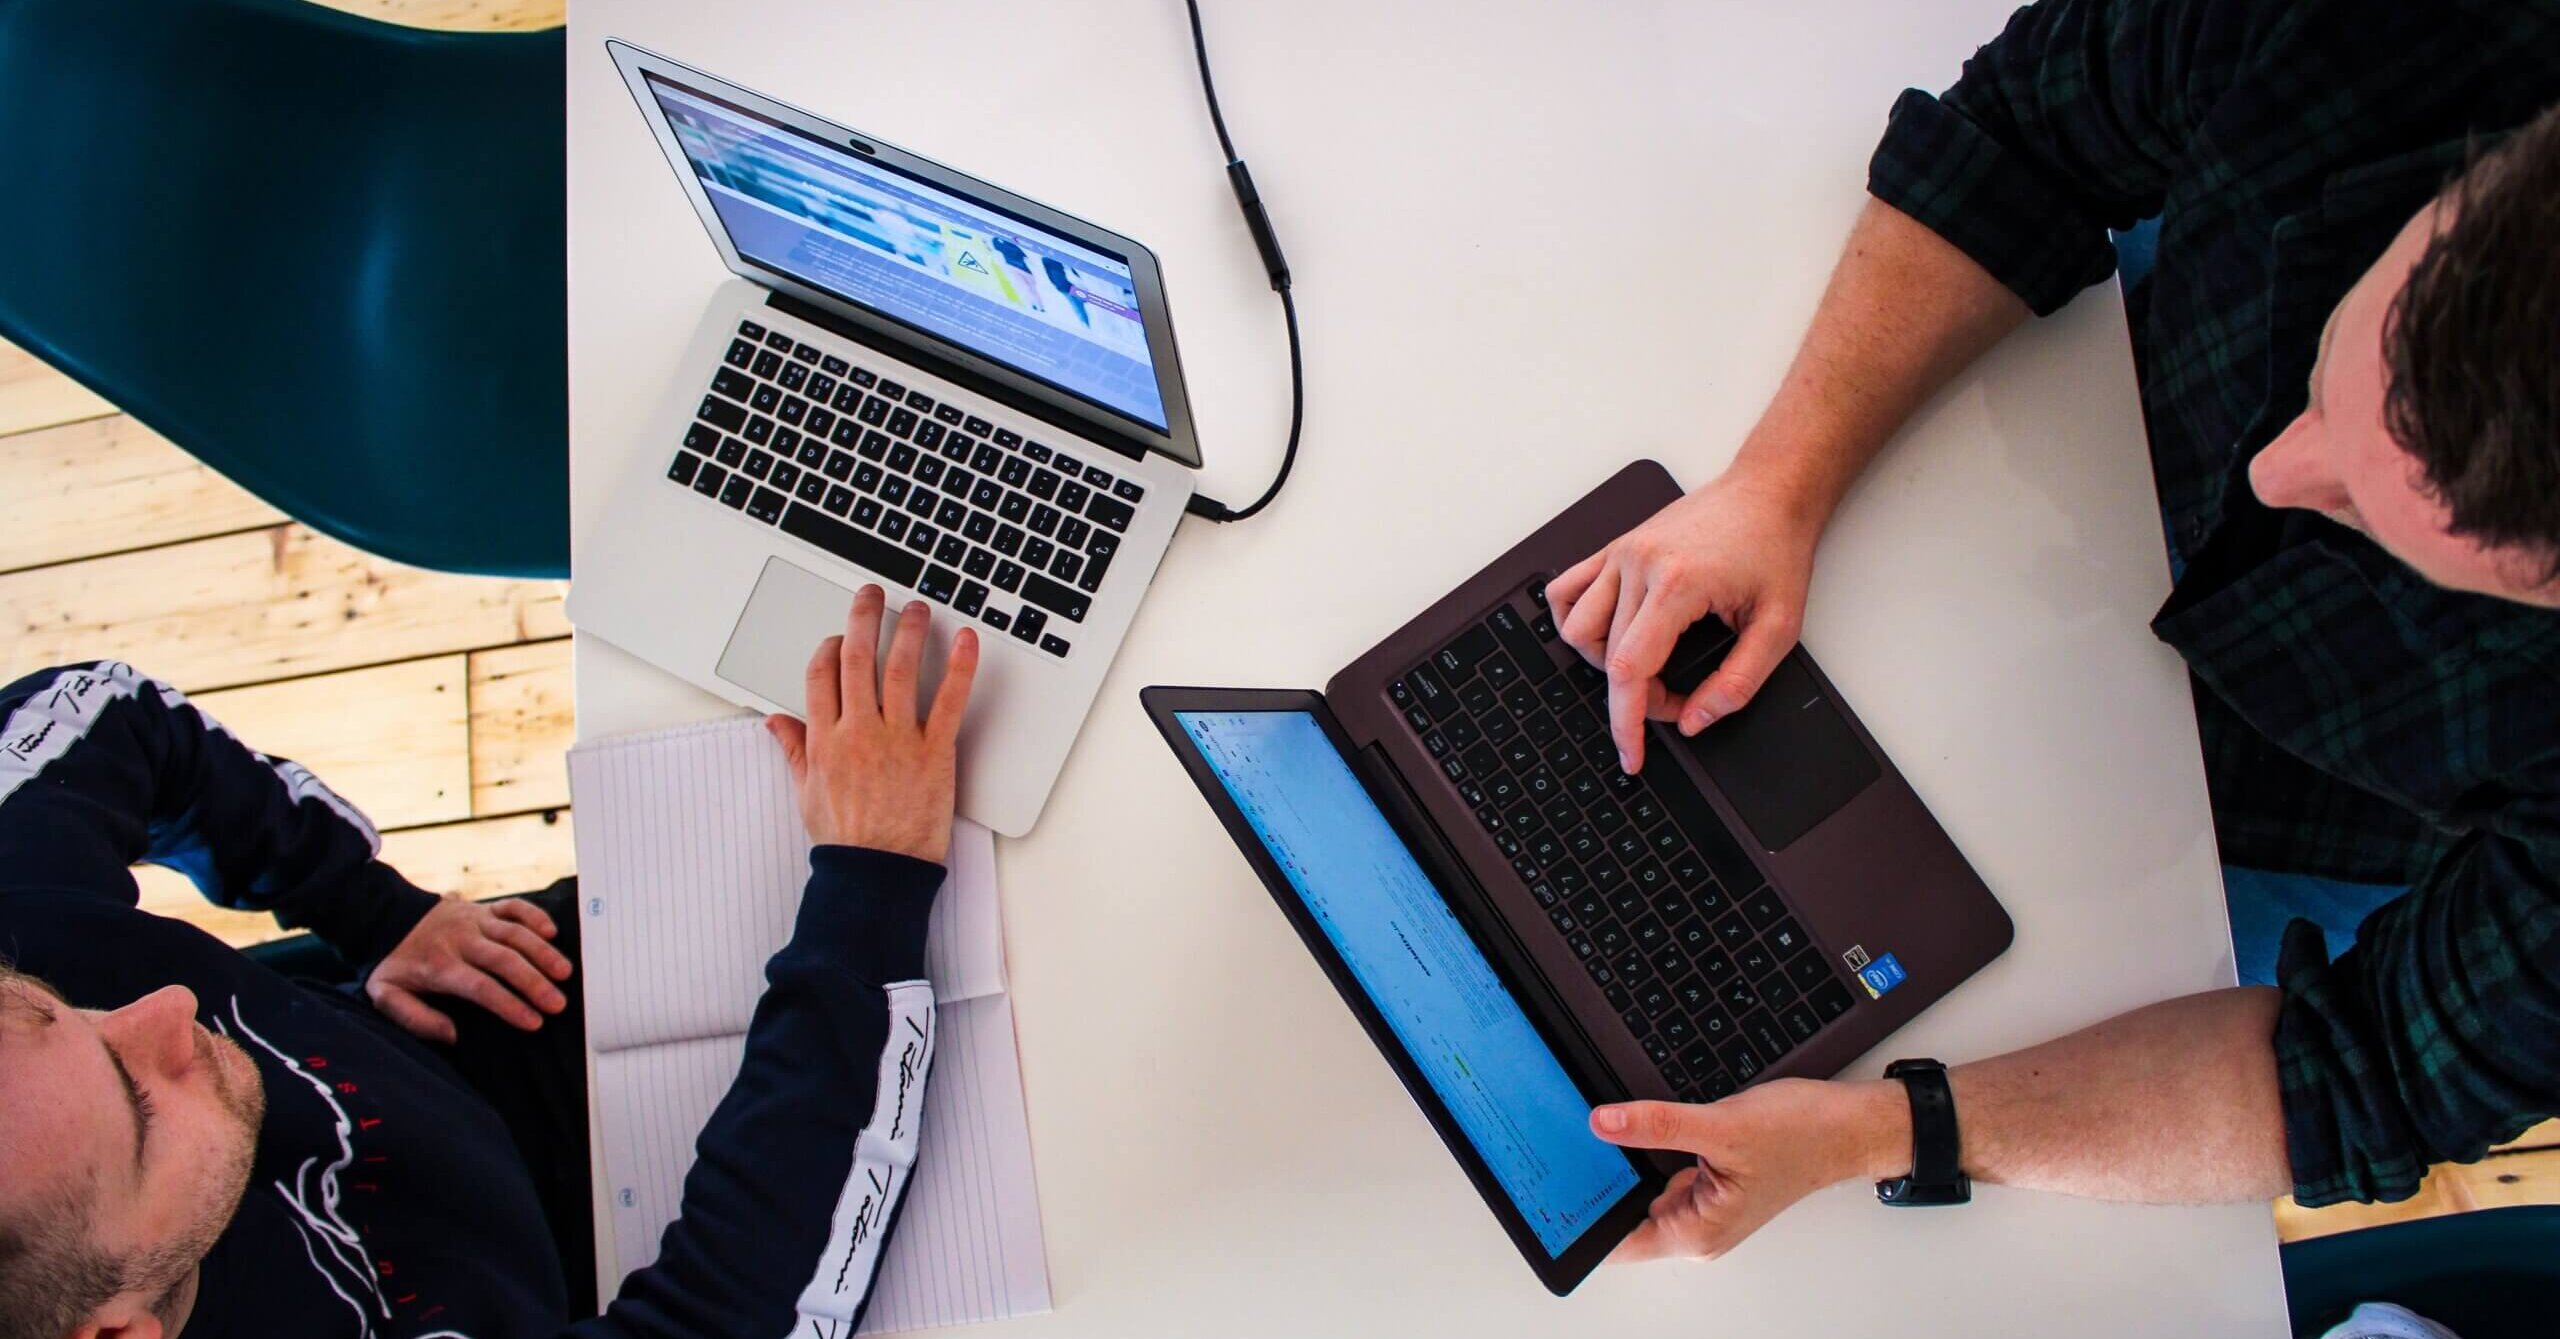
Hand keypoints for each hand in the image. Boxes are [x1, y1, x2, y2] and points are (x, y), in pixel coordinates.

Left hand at [369, 895, 573, 1042]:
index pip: (481, 986)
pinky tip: (552, 932)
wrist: (387, 918)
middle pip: (504, 960)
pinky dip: (534, 915)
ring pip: (515, 933)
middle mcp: (461, 940)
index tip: (533, 1022)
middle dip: (535, 982)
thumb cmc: (394, 964)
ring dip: (543, 952)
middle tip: (558, 1004)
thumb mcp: (386, 995)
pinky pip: (514, 906)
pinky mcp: (484, 908)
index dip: (509, 1004)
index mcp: (439, 965)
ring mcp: (475, 921)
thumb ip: (415, 1019)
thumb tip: (452, 1035)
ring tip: (565, 974)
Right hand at [767, 585, 979, 862]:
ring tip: (917, 607)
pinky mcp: (934, 751)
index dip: (830, 648)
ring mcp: (897, 740)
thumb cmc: (846, 840)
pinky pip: (948, 701)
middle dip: (863, 619)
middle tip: (872, 594)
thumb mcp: (807, 793)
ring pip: (899, 670)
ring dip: (909, 631)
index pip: (821, 675)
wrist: (877, 874)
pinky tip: (965, 640)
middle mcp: (858, 732)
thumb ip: (794, 750)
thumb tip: (774, 722)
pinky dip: (959, 666)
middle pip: (857, 660)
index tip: (839, 636)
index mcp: (826, 739)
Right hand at [1546, 466, 1819, 773]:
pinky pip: (1566, 590)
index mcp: (1678, 584)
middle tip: (1678, 700)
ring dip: (1602, 662)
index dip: (1627, 722)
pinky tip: (1604, 635)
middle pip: (1607, 658)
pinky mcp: (1615, 547)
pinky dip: (1574, 620)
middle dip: (1639, 697)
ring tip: (1644, 667)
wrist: (1768, 493)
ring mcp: (1621, 553)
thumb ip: (1739, 683)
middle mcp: (1639, 564)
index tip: (1631, 755)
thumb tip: (1695, 719)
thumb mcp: (1780, 627)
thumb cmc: (1774, 549)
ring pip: (1576, 628)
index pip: (1630, 669)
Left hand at [1590, 1079, 1904, 1261]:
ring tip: (1602, 1131)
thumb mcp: (1722, 1125)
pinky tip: (1637, 1127)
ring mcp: (1706, 1205)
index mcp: (1698, 1232)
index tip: (1550, 1192)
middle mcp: (1699, 1227)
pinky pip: (1664, 1171)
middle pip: (1626, 1214)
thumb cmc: (1804, 1136)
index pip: (1619, 1242)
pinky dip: (1648, 1151)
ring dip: (1625, 1164)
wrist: (1849, 1125)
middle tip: (1569, 1145)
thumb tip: (1604, 1123)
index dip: (1581, 1219)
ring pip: (1644, 1188)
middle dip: (1599, 1183)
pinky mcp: (1712, 1181)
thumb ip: (1658, 1124)